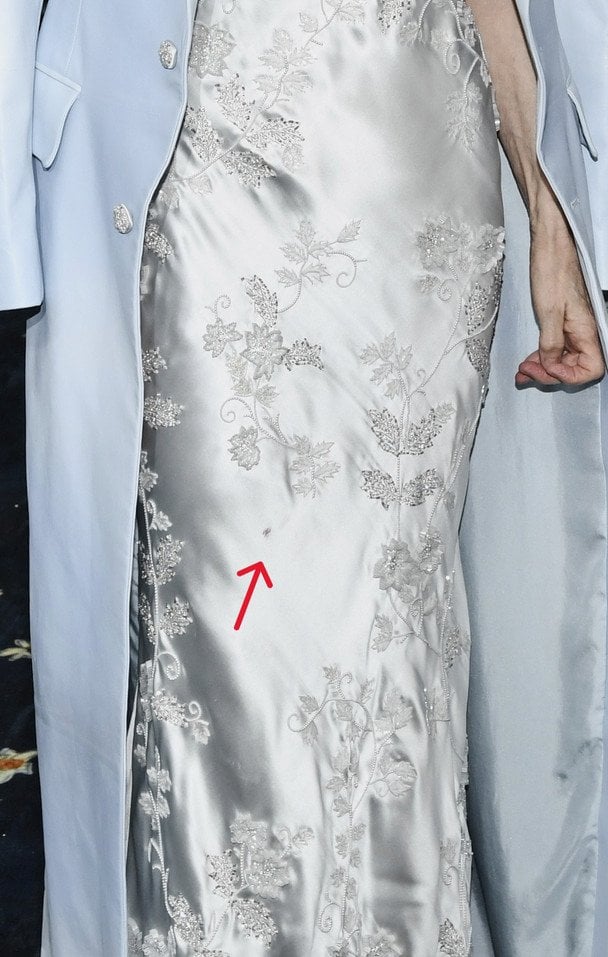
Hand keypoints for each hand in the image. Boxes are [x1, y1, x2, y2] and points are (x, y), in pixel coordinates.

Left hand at [516, 213, 604, 386]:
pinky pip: (554, 348)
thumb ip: (551, 342)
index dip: (568, 376)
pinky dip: (540, 357)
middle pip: (574, 369)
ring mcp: (572, 330)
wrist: (550, 246)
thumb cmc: (553, 271)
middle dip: (549, 374)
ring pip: (562, 360)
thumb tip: (550, 364)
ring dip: (542, 369)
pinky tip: (526, 361)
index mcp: (586, 331)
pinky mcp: (560, 324)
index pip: (591, 369)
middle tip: (525, 370)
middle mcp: (583, 333)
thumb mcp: (549, 311)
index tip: (547, 367)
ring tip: (521, 371)